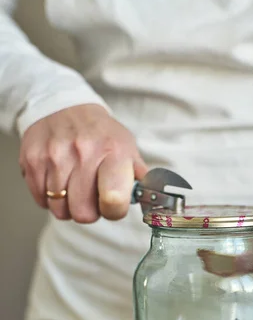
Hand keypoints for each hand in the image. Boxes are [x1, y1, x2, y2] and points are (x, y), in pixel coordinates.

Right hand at [19, 104, 146, 222]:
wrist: (63, 105)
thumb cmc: (100, 133)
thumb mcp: (127, 147)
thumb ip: (139, 178)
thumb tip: (153, 200)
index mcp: (113, 152)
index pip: (113, 200)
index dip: (113, 211)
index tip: (112, 204)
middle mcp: (83, 153)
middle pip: (83, 213)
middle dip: (88, 211)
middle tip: (90, 195)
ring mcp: (54, 157)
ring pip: (59, 210)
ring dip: (67, 205)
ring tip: (73, 186)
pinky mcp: (32, 160)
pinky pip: (41, 200)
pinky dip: (49, 197)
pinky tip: (57, 180)